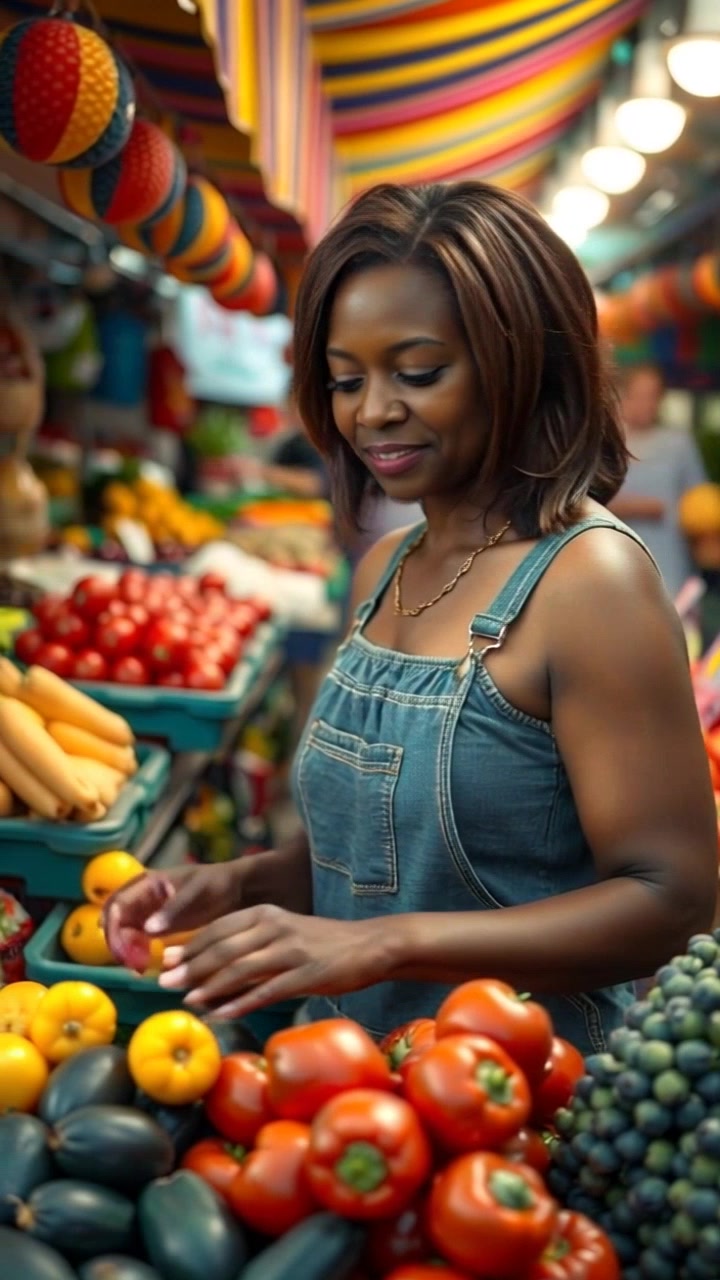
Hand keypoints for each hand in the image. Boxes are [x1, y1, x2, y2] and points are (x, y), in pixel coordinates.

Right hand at [104, 861, 240, 972]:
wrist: (235, 890)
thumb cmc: (216, 884)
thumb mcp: (197, 891)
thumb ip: (173, 908)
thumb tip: (147, 929)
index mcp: (147, 882)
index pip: (117, 904)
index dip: (113, 927)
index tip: (121, 950)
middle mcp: (141, 896)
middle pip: (114, 918)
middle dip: (115, 941)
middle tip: (128, 964)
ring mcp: (147, 911)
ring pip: (122, 931)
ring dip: (124, 949)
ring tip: (137, 968)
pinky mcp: (156, 926)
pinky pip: (136, 939)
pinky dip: (135, 953)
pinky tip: (143, 967)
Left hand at [158, 904, 396, 1018]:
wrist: (369, 945)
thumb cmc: (320, 943)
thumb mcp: (283, 933)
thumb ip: (250, 944)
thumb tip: (208, 965)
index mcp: (266, 913)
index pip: (219, 928)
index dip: (191, 944)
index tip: (168, 959)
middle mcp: (275, 927)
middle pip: (223, 948)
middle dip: (192, 967)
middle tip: (165, 982)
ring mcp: (291, 951)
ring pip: (241, 969)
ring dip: (210, 987)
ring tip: (188, 1001)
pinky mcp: (306, 975)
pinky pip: (267, 991)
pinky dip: (241, 1003)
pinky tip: (222, 1014)